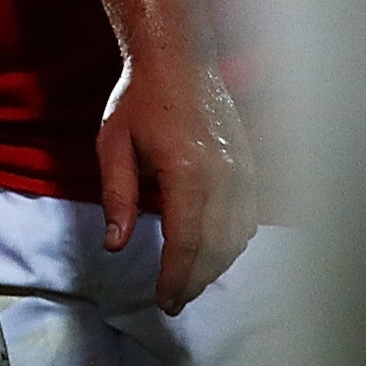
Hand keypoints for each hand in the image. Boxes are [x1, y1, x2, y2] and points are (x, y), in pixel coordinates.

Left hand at [98, 50, 257, 312]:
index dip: (175, 276)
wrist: (180, 63)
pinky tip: (212, 253)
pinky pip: (248, 219)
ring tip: (188, 284)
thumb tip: (114, 246)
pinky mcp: (252, 169)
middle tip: (174, 302)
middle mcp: (225, 176)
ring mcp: (244, 173)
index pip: (186, 241)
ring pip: (237, 238)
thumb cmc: (140, 101)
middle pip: (216, 247)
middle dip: (195, 280)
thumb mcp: (113, 145)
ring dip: (214, 266)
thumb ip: (116, 197)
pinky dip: (231, 243)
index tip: (163, 301)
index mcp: (188, 171)